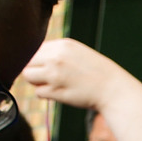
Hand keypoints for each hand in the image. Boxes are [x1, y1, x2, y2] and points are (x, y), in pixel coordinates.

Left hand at [19, 38, 139, 112]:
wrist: (113, 90)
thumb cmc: (97, 73)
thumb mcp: (78, 53)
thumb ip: (57, 53)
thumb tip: (33, 60)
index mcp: (62, 45)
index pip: (34, 49)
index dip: (37, 60)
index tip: (47, 68)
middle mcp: (56, 57)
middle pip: (27, 62)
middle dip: (35, 71)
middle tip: (49, 78)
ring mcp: (54, 74)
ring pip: (28, 76)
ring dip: (37, 82)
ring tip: (54, 85)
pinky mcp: (55, 91)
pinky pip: (38, 92)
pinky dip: (46, 94)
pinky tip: (60, 93)